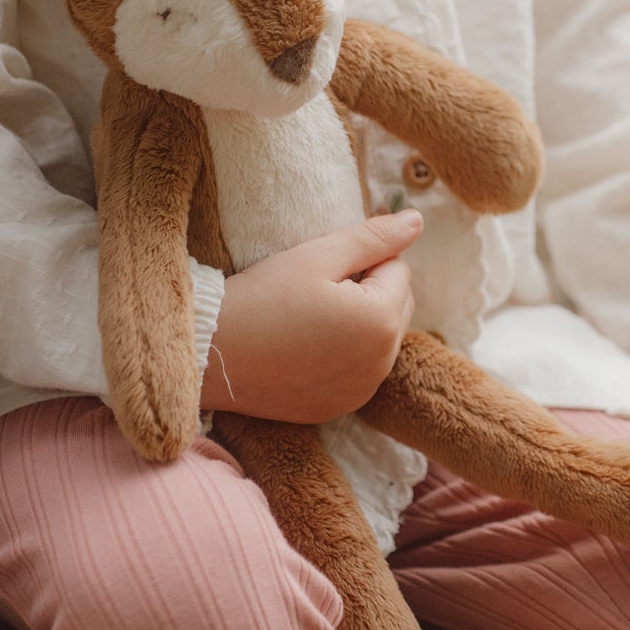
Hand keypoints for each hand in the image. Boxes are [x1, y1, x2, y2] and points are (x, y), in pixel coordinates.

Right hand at [201, 210, 421, 422]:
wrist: (211, 354)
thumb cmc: (263, 297)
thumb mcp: (319, 255)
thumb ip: (374, 237)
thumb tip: (418, 220)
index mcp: (381, 323)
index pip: (399, 269)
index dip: (366, 256)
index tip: (330, 258)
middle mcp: (380, 365)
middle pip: (397, 305)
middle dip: (372, 287)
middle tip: (321, 282)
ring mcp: (359, 393)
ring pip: (381, 338)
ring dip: (362, 319)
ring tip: (314, 310)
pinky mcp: (337, 409)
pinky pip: (360, 370)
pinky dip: (347, 352)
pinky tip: (308, 341)